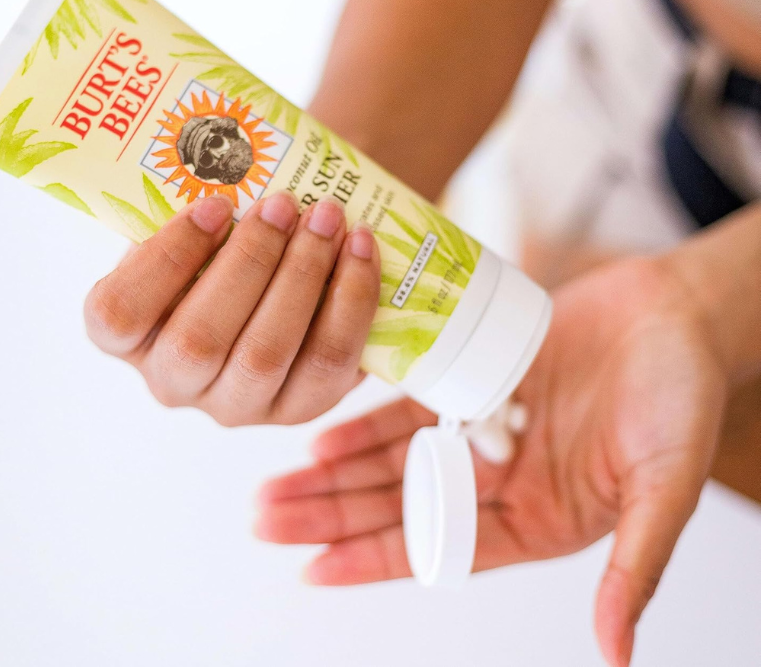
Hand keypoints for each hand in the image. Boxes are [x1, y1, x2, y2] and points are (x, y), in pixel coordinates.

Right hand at [85, 192, 379, 425]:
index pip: (117, 315)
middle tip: (284, 203)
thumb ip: (198, 217)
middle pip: (198, 340)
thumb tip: (231, 168)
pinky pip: (328, 360)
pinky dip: (350, 298)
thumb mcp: (198, 234)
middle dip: (249, 261)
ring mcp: (237, 405)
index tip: (213, 205)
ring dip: (302, 275)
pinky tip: (360, 247)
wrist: (288, 281)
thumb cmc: (229, 248)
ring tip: (328, 216)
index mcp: (130, 338)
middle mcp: (175, 382)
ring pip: (265, 353)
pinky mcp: (300, 408)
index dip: (164, 259)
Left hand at [255, 257, 728, 665]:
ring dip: (334, 470)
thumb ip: (635, 563)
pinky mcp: (473, 379)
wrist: (675, 313)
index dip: (371, 561)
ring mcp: (481, 428)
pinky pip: (409, 406)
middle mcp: (499, 479)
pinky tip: (322, 431)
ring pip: (391, 459)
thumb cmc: (680, 395)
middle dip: (331, 513)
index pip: (437, 550)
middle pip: (397, 505)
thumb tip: (618, 651)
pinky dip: (366, 421)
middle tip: (265, 517)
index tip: (311, 568)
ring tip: (276, 482)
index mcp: (537, 517)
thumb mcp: (665, 483)